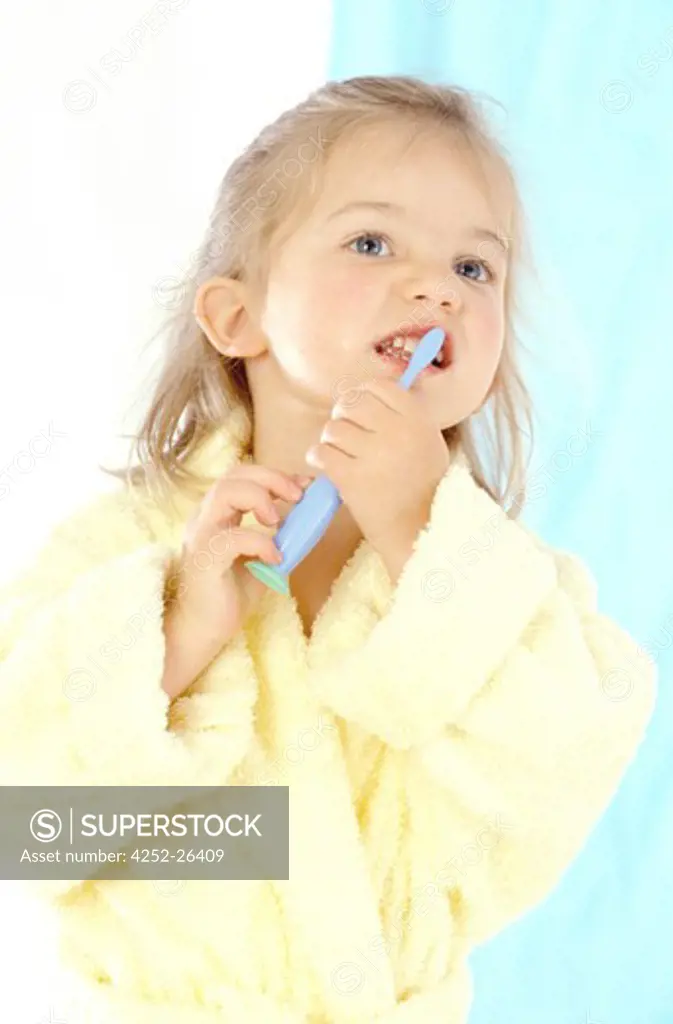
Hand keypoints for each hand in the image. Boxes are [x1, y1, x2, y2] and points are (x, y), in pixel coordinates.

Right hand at [161, 464, 310, 698]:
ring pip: (225, 492)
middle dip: (271, 478)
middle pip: (234, 475)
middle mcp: (205, 518)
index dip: (274, 474)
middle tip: (298, 496)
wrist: (203, 630)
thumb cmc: (230, 594)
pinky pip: (231, 537)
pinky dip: (259, 541)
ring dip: (260, 498)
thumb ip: (280, 537)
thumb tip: (311, 518)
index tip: (304, 485)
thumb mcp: (262, 558)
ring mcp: (201, 535)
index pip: (242, 475)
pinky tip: (274, 558)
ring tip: (278, 522)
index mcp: (217, 514)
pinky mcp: (203, 559)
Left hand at [305, 380, 451, 575]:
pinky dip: (318, 458)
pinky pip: (321, 452)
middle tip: (345, 435)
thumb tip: (372, 393)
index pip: (379, 387)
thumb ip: (406, 418)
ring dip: (331, 441)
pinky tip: (327, 467)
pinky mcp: (351, 478)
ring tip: (340, 456)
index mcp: (418, 420)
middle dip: (342, 417)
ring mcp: (374, 454)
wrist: (418, 533)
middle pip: (351, 403)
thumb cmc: (424, 490)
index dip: (363, 396)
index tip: (360, 412)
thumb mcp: (429, 444)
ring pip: (333, 428)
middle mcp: (397, 432)